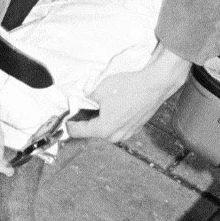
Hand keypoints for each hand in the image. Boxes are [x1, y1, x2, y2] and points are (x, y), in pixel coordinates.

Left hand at [71, 43, 190, 143]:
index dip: (69, 123)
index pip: (78, 131)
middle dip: (86, 120)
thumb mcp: (100, 90)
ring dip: (100, 119)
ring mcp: (127, 133)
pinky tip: (114, 105)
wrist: (154, 84)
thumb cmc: (129, 87)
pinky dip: (113, 118)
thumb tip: (83, 102)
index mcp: (104, 129)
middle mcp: (115, 136)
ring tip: (99, 104)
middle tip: (81, 107)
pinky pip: (118, 126)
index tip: (66, 118)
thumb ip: (87, 100)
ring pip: (106, 129)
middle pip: (93, 131)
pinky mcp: (135, 127)